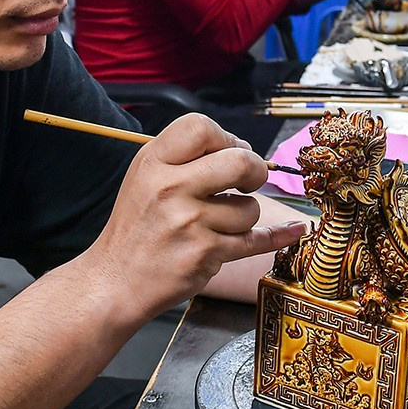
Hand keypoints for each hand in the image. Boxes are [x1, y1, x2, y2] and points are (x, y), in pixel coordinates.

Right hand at [79, 114, 308, 321]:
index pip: (201, 127)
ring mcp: (189, 222)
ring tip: (220, 223)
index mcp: (153, 162)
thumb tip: (241, 149)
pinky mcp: (205, 253)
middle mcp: (170, 188)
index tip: (231, 152)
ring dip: (245, 216)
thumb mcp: (144, 178)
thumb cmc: (136, 229)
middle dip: (255, 170)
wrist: (115, 281)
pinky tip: (292, 230)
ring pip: (249, 208)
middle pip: (240, 161)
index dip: (227, 137)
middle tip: (249, 180)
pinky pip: (254, 240)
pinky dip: (277, 236)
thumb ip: (184, 158)